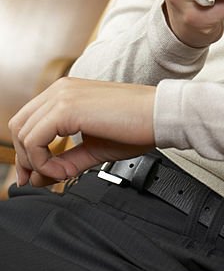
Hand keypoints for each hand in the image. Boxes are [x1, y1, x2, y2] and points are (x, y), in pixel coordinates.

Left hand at [9, 76, 155, 187]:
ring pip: (22, 135)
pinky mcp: (66, 109)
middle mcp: (60, 89)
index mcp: (66, 92)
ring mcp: (61, 96)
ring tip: (61, 175)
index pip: (28, 121)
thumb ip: (65, 160)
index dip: (25, 152)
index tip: (36, 175)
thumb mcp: (93, 147)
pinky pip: (35, 142)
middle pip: (18, 126)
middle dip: (24, 159)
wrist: (159, 116)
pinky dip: (44, 163)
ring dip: (37, 163)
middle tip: (38, 181)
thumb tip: (38, 177)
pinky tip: (64, 171)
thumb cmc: (136, 127)